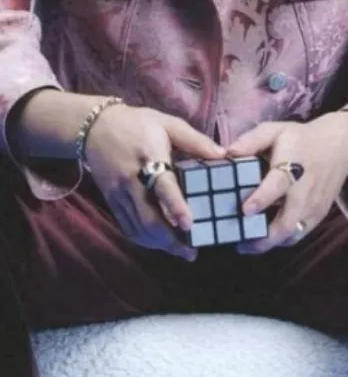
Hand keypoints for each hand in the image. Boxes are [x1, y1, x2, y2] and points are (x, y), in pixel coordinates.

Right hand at [85, 105, 224, 261]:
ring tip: (180, 251)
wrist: (95, 127)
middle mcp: (132, 179)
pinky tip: (158, 243)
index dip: (175, 207)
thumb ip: (195, 140)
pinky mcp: (111, 200)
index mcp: (150, 157)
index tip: (189, 225)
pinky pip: (127, 226)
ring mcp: (119, 193)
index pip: (162, 186)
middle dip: (170, 240)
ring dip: (159, 244)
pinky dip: (143, 239)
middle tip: (191, 252)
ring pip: (138, 228)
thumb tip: (222, 155)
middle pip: (148, 218)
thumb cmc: (138, 124)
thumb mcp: (168, 124)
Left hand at [226, 111, 347, 254]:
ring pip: (292, 234)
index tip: (245, 210)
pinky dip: (283, 240)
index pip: (277, 186)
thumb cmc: (300, 138)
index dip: (261, 199)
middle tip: (240, 244)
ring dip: (271, 243)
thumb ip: (251, 141)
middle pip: (286, 222)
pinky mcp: (319, 215)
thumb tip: (228, 152)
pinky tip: (267, 239)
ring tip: (248, 246)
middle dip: (263, 238)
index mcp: (291, 168)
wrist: (338, 147)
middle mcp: (304, 192)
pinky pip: (300, 234)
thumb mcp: (275, 130)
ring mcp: (313, 207)